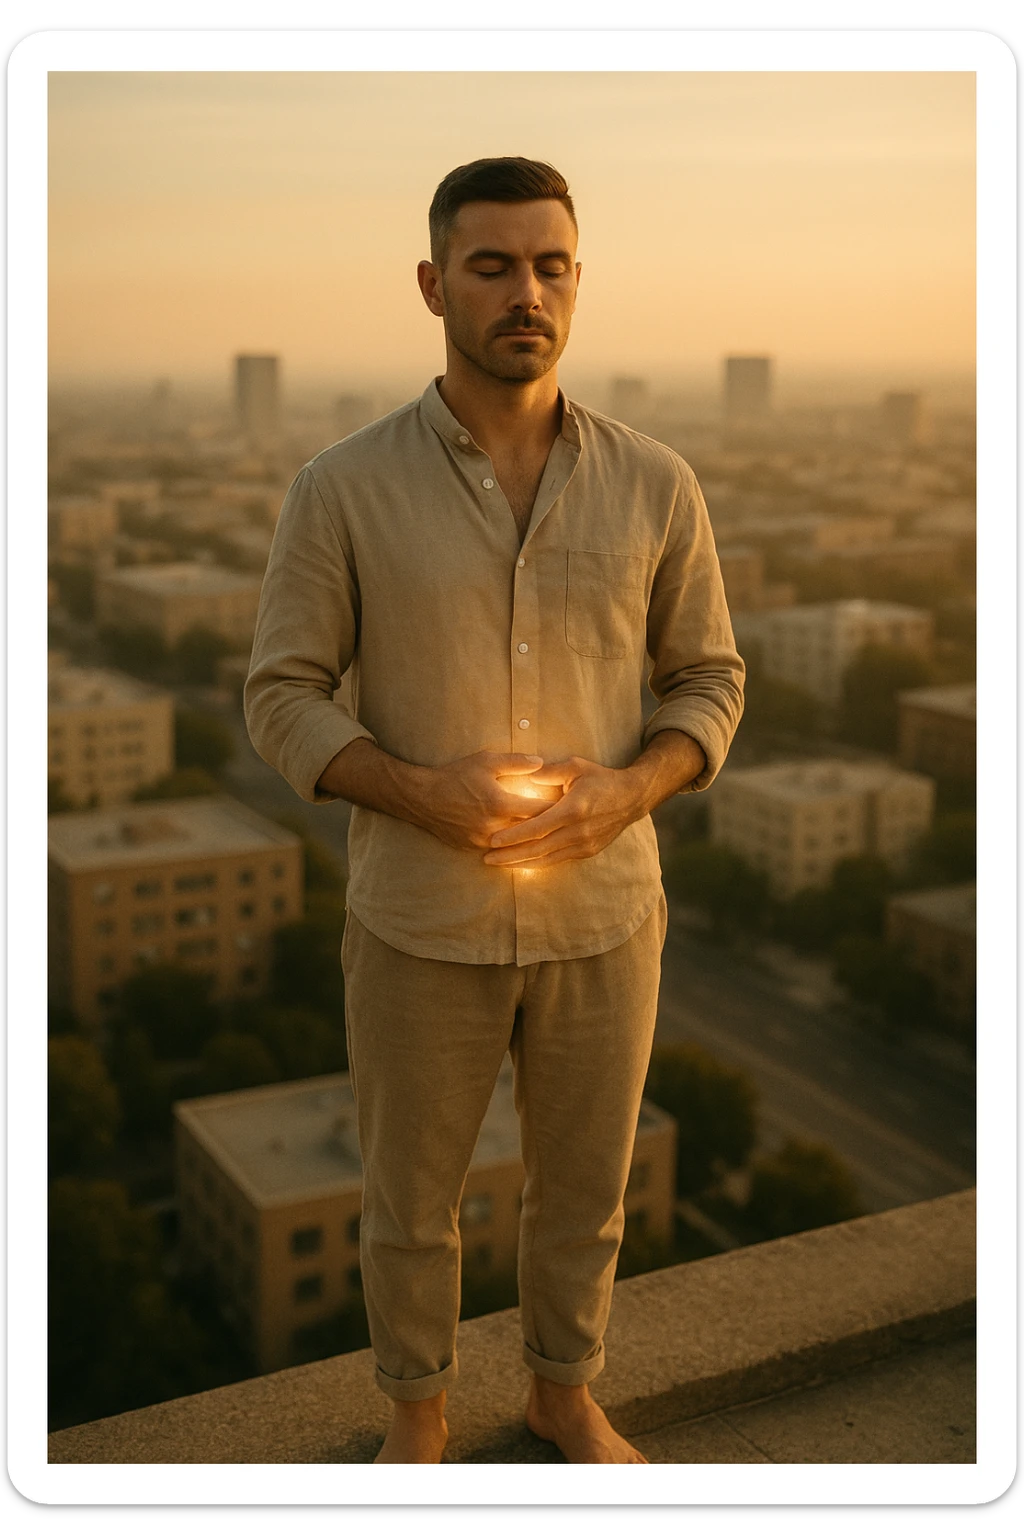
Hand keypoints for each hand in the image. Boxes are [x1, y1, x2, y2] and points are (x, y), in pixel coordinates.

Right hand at [416, 751, 555, 851]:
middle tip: (567, 821)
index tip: (571, 804)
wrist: (423, 798)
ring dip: (532, 839)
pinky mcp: (474, 849)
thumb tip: (542, 763)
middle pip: (532, 832)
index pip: (540, 810)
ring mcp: (484, 842)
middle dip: (550, 826)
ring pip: (518, 845)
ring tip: (550, 832)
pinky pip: (501, 850)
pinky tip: (525, 841)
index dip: (558, 808)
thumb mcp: (486, 761)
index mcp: (501, 804)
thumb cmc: (456, 776)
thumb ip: (516, 762)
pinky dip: (513, 845)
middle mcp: (495, 828)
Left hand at [482, 756, 643, 868]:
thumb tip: (526, 774)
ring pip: (547, 859)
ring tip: (498, 864)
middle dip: (511, 855)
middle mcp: (579, 831)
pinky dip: (538, 863)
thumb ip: (549, 771)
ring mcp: (584, 844)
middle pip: (539, 848)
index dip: (514, 836)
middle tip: (487, 858)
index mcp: (574, 809)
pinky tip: (521, 864)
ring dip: (521, 863)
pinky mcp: (588, 852)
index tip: (493, 840)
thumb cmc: (600, 779)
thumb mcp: (576, 766)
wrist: (631, 798)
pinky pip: (558, 861)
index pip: (538, 827)